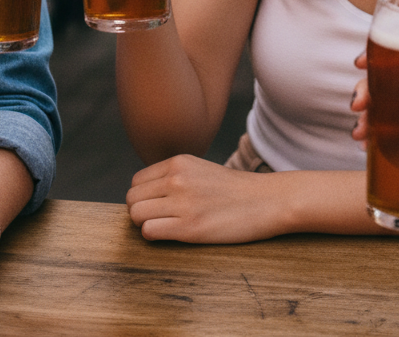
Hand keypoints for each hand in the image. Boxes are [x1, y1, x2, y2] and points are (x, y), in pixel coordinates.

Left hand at [127, 155, 286, 243]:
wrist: (265, 201)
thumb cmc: (233, 190)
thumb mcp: (201, 170)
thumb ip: (175, 176)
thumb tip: (146, 194)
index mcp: (179, 162)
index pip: (136, 181)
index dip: (143, 197)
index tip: (157, 206)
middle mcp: (177, 178)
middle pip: (132, 199)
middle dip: (140, 212)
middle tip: (159, 220)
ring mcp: (182, 202)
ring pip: (136, 215)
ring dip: (145, 224)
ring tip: (166, 227)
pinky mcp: (189, 227)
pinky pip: (149, 231)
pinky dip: (154, 236)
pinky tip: (172, 234)